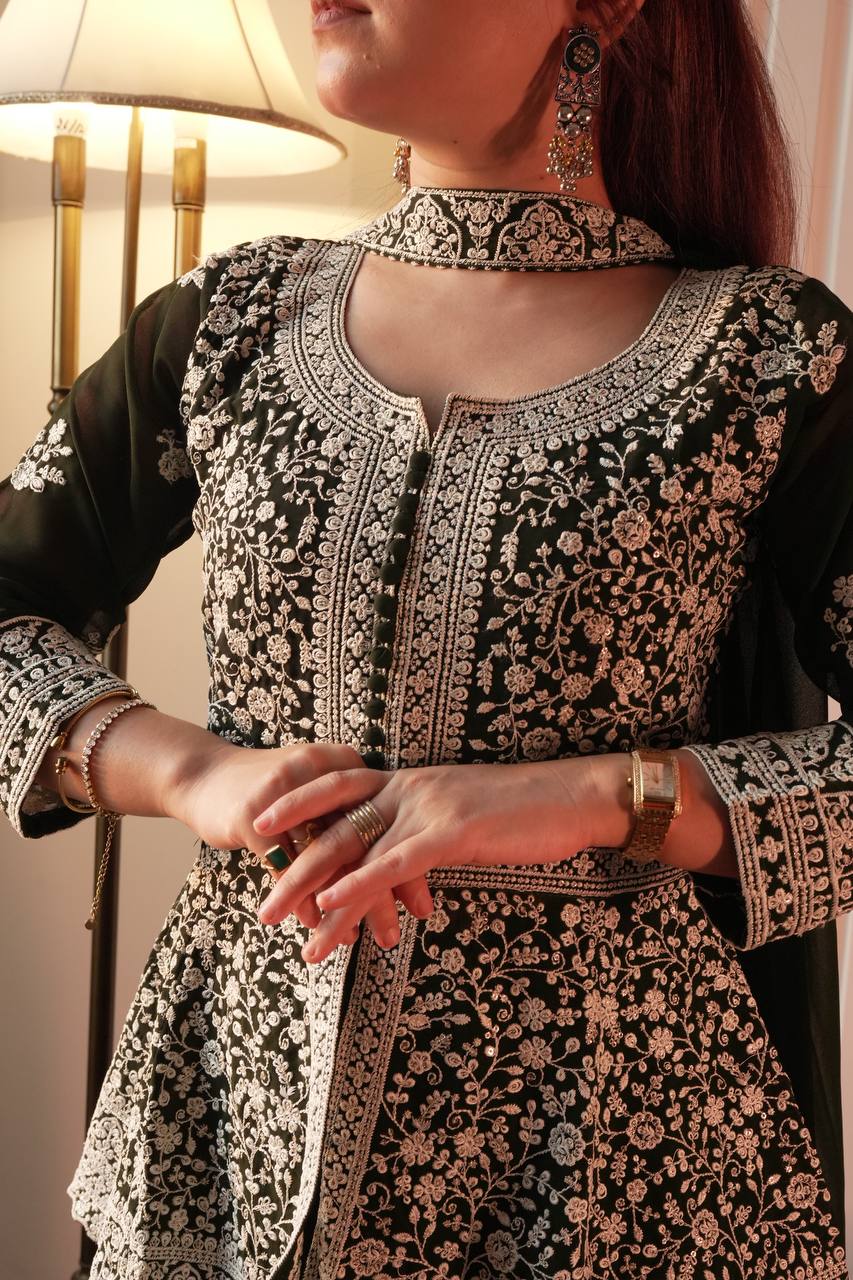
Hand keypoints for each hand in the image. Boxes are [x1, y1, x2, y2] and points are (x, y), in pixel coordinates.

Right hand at [169, 739, 431, 939]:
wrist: (201, 773)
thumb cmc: (268, 790)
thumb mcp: (318, 790)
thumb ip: (355, 813)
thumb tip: (400, 857)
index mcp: (342, 765)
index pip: (385, 819)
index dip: (407, 863)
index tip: (421, 904)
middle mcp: (318, 774)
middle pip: (361, 839)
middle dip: (380, 891)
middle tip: (394, 933)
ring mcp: (285, 794)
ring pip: (326, 856)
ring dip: (341, 903)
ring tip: (355, 939)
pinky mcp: (252, 816)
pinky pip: (285, 863)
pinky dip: (302, 896)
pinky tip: (314, 923)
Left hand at [253, 758, 594, 962]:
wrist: (575, 795)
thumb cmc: (526, 811)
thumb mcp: (465, 815)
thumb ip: (430, 832)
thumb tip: (409, 861)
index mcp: (411, 782)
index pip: (339, 788)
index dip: (296, 804)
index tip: (259, 826)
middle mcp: (409, 788)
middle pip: (333, 825)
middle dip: (290, 866)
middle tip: (260, 905)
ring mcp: (428, 807)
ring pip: (355, 850)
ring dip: (312, 891)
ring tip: (280, 924)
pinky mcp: (452, 831)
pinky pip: (394, 861)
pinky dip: (360, 883)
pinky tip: (332, 905)